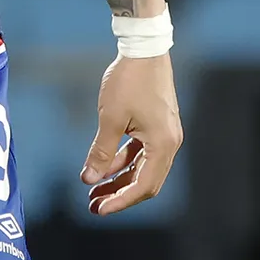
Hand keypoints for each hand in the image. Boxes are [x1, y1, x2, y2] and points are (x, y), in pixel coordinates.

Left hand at [81, 52, 182, 215]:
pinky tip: (103, 168)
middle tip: (92, 206)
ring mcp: (165, 135)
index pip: (143, 186)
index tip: (98, 210)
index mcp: (163, 145)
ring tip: (94, 190)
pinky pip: (141, 153)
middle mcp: (169, 143)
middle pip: (146, 181)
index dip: (120, 201)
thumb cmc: (128, 81)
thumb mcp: (110, 118)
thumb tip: (89, 179)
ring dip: (119, 180)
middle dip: (119, 195)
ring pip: (142, 168)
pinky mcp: (157, 126)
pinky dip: (124, 162)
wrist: (143, 49)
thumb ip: (102, 152)